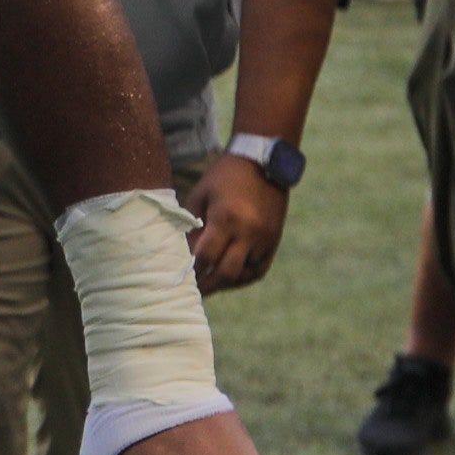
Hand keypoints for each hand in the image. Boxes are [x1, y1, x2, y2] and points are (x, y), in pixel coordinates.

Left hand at [184, 155, 288, 294]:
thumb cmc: (223, 177)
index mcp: (227, 219)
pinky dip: (242, 277)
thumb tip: (185, 255)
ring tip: (208, 285)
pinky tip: (227, 278)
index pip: (206, 256)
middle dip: (208, 285)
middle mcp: (249, 232)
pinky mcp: (274, 241)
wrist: (263, 162)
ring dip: (225, 283)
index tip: (180, 278)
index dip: (192, 269)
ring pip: (243, 274)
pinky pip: (258, 269)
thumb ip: (192, 226)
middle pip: (226, 272)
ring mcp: (265, 239)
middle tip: (192, 292)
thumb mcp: (200, 196)